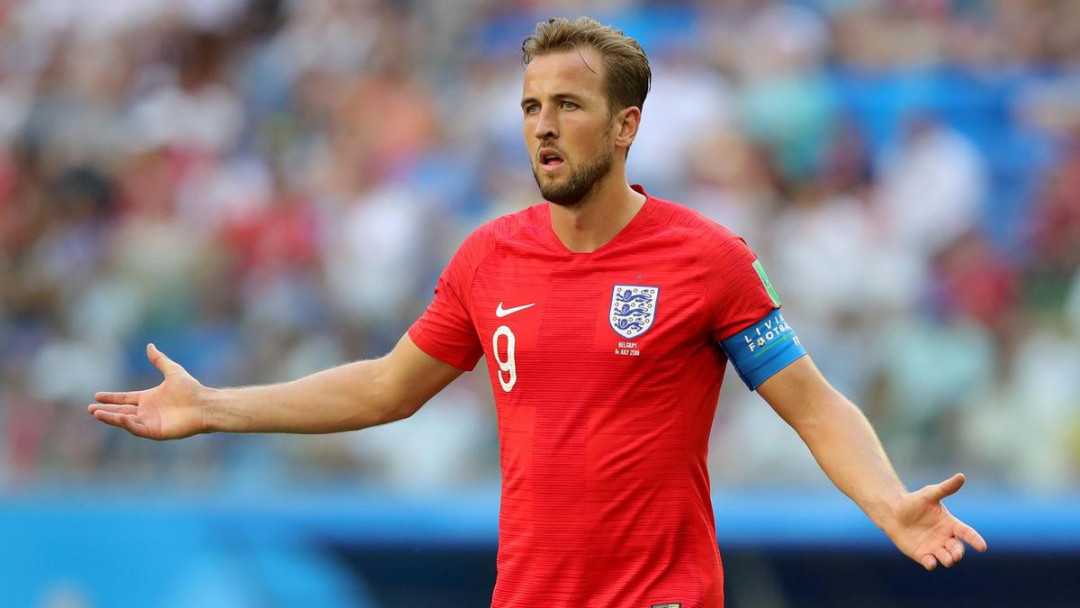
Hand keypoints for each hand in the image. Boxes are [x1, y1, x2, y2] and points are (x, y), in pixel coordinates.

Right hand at [87, 343, 207, 439]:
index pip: (125, 398)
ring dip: (111, 417)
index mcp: (149, 398)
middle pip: (121, 411)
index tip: (97, 395)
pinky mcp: (155, 432)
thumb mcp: (173, 371)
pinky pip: (137, 428)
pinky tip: (119, 417)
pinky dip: (127, 424)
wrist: (204, 404)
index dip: (111, 397)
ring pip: (125, 420)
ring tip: (96, 413)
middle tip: (90, 409)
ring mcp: (150, 422)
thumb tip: (150, 345)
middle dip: (105, 410)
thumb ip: (159, 360)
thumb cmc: (191, 389)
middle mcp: (147, 411)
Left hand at [886, 473, 987, 569]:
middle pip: (957, 548)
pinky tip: (930, 563)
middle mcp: (945, 538)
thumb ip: (946, 488)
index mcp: (951, 524)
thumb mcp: (930, 494)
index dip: (975, 540)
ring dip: (948, 560)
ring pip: (946, 558)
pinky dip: (931, 564)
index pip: (967, 533)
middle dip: (958, 552)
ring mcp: (934, 548)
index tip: (982, 547)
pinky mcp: (922, 555)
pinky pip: (930, 562)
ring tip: (947, 559)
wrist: (894, 512)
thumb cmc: (914, 502)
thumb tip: (961, 476)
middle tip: (956, 554)